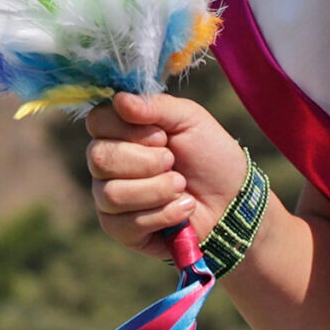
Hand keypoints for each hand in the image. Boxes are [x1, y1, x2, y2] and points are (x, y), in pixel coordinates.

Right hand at [84, 93, 245, 260]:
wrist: (232, 200)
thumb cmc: (209, 154)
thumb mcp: (189, 119)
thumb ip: (155, 106)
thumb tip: (120, 100)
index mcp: (119, 131)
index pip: (97, 122)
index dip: (127, 128)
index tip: (162, 136)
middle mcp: (107, 164)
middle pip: (98, 158)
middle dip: (146, 161)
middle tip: (173, 162)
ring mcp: (109, 197)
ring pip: (112, 193)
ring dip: (157, 189)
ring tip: (181, 186)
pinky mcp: (121, 229)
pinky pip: (125, 223)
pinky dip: (163, 214)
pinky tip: (182, 209)